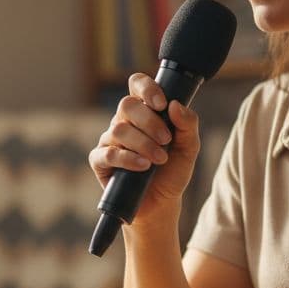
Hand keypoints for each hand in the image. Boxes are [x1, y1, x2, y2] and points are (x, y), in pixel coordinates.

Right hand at [88, 73, 200, 218]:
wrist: (162, 203)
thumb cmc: (172, 172)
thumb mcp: (189, 148)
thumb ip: (188, 125)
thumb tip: (175, 105)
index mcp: (144, 111)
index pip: (137, 84)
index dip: (147, 88)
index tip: (162, 104)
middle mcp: (124, 121)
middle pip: (126, 105)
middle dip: (150, 122)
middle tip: (166, 140)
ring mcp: (109, 140)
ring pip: (119, 129)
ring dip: (143, 143)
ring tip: (159, 159)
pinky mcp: (99, 161)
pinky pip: (107, 154)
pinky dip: (128, 159)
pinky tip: (143, 166)